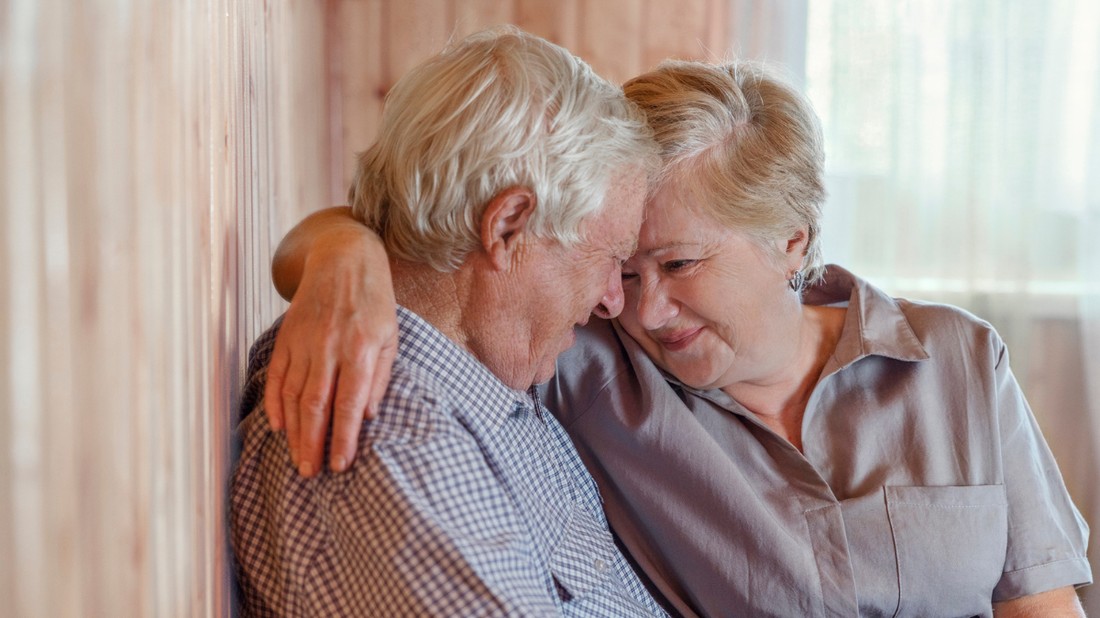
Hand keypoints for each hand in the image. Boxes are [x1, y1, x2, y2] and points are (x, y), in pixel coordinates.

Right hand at [263, 218, 396, 476]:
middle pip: (316, 404)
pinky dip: (275, 403)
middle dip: (312, 443)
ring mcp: (303, 342)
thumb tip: (367, 417)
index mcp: (360, 348)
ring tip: (297, 459)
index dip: (343, 437)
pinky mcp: (286, 337)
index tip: (339, 465)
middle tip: (310, 473)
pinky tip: (278, 427)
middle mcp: (328, 347)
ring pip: (294, 395)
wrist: (343, 259)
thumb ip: (379, 377)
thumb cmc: (374, 303)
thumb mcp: (390, 337)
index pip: (349, 402)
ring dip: (294, 431)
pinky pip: (277, 377)